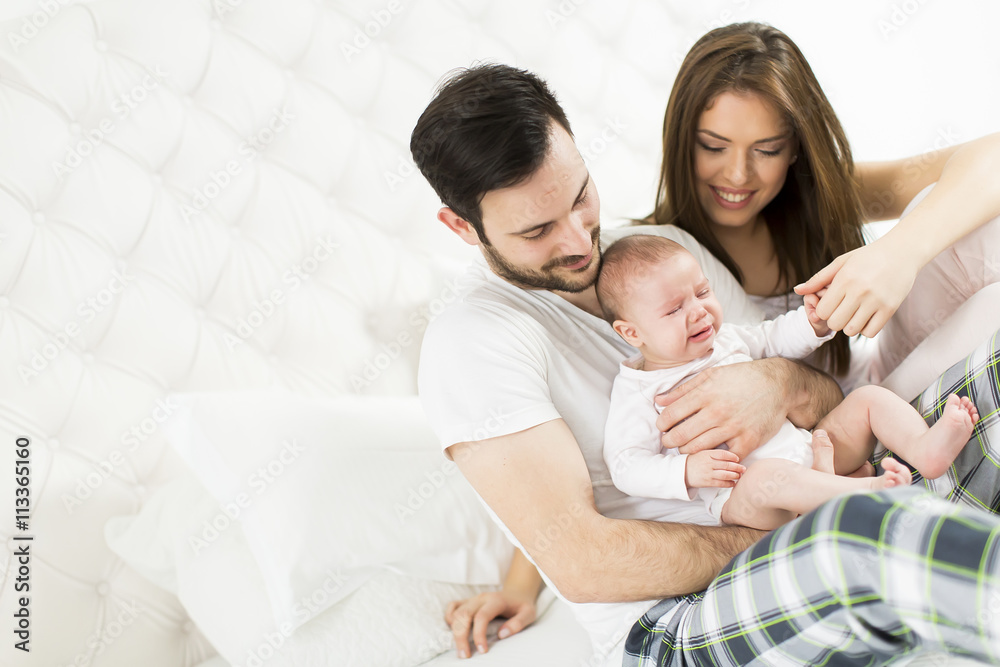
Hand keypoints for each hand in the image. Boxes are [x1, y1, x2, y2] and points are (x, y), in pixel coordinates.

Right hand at [445, 590, 536, 657]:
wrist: (516, 592)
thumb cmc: (522, 606)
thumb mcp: (528, 613)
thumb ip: (518, 623)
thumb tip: (501, 635)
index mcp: (496, 600)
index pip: (482, 616)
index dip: (479, 635)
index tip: (483, 651)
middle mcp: (481, 598)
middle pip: (464, 614)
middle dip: (461, 636)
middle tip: (464, 655)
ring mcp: (473, 599)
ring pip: (456, 612)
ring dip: (454, 631)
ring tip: (461, 650)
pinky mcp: (468, 601)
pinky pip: (452, 606)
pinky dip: (449, 618)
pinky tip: (454, 631)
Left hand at [655, 360, 789, 459]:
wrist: (778, 383)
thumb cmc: (741, 377)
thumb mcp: (710, 375)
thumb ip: (683, 389)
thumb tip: (659, 400)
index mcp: (705, 394)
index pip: (670, 415)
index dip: (662, 423)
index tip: (663, 426)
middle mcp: (716, 412)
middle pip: (680, 436)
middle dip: (669, 441)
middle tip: (670, 440)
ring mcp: (733, 428)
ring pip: (697, 449)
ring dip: (686, 451)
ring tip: (685, 446)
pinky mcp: (748, 440)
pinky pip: (723, 457)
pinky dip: (713, 458)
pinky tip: (709, 453)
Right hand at [684, 449, 744, 488]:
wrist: (681, 472)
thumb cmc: (693, 461)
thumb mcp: (701, 452)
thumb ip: (714, 453)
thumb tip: (730, 456)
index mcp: (707, 454)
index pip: (723, 454)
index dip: (732, 456)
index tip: (737, 459)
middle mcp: (708, 463)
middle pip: (727, 465)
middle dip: (737, 467)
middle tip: (743, 468)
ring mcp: (708, 473)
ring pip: (726, 474)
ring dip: (735, 475)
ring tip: (739, 475)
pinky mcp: (707, 482)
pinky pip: (721, 483)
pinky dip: (729, 483)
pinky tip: (733, 483)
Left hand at [793, 241, 918, 337]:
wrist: (902, 251)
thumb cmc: (868, 256)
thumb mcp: (841, 263)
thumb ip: (818, 279)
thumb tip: (797, 290)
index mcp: (845, 280)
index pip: (823, 311)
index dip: (824, 310)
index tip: (831, 303)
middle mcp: (860, 292)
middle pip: (835, 323)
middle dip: (835, 319)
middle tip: (842, 310)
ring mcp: (876, 301)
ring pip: (852, 331)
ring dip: (850, 326)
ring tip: (854, 314)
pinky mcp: (890, 309)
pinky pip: (870, 332)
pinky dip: (866, 329)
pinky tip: (867, 317)